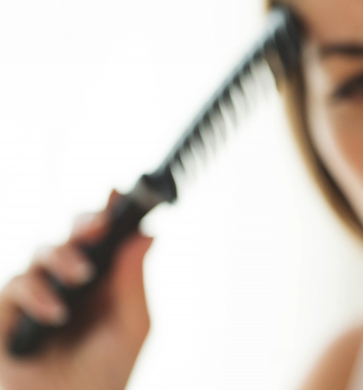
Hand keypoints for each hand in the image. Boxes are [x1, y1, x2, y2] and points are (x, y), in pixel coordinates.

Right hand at [0, 190, 152, 389]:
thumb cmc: (104, 374)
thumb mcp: (130, 327)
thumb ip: (133, 282)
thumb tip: (148, 235)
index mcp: (106, 282)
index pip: (107, 239)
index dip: (110, 212)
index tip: (118, 192)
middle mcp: (72, 282)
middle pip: (73, 235)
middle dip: (85, 222)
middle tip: (99, 225)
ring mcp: (40, 294)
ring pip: (43, 251)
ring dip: (64, 257)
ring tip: (81, 276)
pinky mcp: (10, 312)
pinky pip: (16, 284)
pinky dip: (37, 293)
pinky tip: (56, 314)